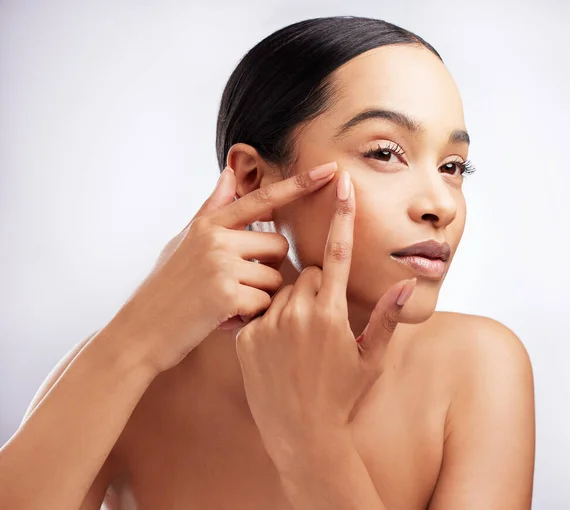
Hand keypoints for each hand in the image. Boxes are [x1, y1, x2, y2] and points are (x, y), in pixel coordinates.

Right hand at [108, 161, 338, 374]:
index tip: (329, 170)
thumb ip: (212, 209)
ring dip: (259, 296)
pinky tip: (223, 319)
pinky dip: (250, 315)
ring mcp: (221, 264)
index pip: (262, 199)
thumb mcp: (184, 241)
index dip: (298, 184)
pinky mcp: (226, 293)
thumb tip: (228, 172)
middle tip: (239, 285)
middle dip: (269, 269)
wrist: (139, 331)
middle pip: (279, 246)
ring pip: (275, 277)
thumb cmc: (166, 287)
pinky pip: (265, 301)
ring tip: (226, 304)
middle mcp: (216, 238)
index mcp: (209, 224)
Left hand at [235, 169, 416, 466]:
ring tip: (300, 339)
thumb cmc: (343, 396)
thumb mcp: (371, 359)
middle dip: (318, 285)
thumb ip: (387, 317)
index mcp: (333, 313)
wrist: (302, 433)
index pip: (338, 253)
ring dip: (293, 302)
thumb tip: (408, 284)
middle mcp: (298, 313)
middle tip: (322, 321)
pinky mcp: (245, 335)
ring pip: (283, 287)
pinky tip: (278, 349)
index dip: (343, 215)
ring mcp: (269, 323)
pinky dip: (270, 318)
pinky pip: (259, 308)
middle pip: (308, 271)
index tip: (341, 183)